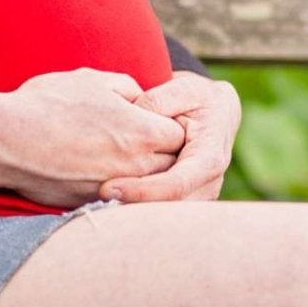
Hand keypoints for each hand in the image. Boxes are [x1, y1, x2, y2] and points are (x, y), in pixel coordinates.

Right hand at [0, 67, 188, 207]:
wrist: (4, 139)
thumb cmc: (47, 103)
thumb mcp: (92, 80)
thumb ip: (126, 87)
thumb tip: (139, 98)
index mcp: (143, 132)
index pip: (180, 136)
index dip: (168, 126)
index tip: (153, 121)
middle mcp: (136, 166)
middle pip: (171, 167)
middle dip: (163, 155)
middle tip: (142, 143)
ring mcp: (115, 190)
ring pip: (149, 190)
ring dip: (143, 177)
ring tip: (122, 160)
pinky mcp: (92, 205)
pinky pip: (120, 202)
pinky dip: (118, 192)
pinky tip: (101, 176)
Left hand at [100, 71, 241, 202]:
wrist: (212, 110)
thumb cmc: (197, 98)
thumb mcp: (184, 89)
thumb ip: (159, 101)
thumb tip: (136, 116)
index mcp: (210, 157)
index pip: (177, 184)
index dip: (143, 191)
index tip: (108, 188)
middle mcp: (208, 183)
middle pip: (170, 209)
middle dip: (133, 208)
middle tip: (95, 200)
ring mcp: (199, 195)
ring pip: (164, 217)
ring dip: (132, 213)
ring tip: (97, 204)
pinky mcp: (186, 200)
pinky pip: (161, 213)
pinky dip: (135, 211)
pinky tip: (108, 203)